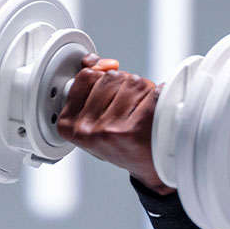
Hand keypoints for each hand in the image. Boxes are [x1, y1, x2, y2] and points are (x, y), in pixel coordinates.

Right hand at [56, 53, 171, 194]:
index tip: (111, 97)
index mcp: (69, 124)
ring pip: (133, 81)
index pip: (87, 76)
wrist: (149, 168)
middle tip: (129, 109)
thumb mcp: (93, 116)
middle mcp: (87, 129)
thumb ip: (87, 85)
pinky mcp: (136, 129)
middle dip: (125, 85)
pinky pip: (153, 92)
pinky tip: (157, 108)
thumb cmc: (121, 141)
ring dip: (143, 90)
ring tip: (142, 112)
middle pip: (111, 77)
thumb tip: (92, 61)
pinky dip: (160, 94)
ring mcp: (110, 130)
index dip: (104, 79)